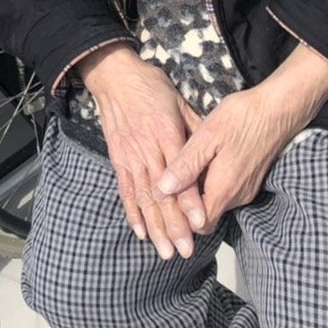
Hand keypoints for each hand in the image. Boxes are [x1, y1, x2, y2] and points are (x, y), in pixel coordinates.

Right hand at [80, 45, 207, 260]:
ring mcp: (129, 155)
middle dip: (173, 224)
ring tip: (165, 250)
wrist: (114, 76)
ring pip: (143, 197)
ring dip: (154, 226)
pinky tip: (139, 232)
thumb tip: (212, 156)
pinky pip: (125, 189)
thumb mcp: (180, 101)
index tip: (199, 223)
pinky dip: (131, 212)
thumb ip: (196, 129)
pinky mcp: (117, 158)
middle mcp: (146, 148)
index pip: (180, 172)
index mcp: (165, 132)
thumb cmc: (152, 86)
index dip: (189, 199)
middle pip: (162, 192)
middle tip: (185, 250)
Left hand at [158, 44, 327, 230]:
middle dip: (186, 207)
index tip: (163, 197)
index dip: (179, 216)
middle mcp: (237, 197)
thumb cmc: (241, 118)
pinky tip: (200, 165)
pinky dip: (210, 185)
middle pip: (206, 217)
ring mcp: (246, 190)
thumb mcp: (206, 137)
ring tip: (180, 171)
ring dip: (198, 194)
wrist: (278, 109)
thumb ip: (186, 166)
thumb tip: (163, 190)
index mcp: (224, 189)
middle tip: (168, 183)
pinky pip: (226, 193)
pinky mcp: (250, 181)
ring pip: (215, 204)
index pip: (198, 224)